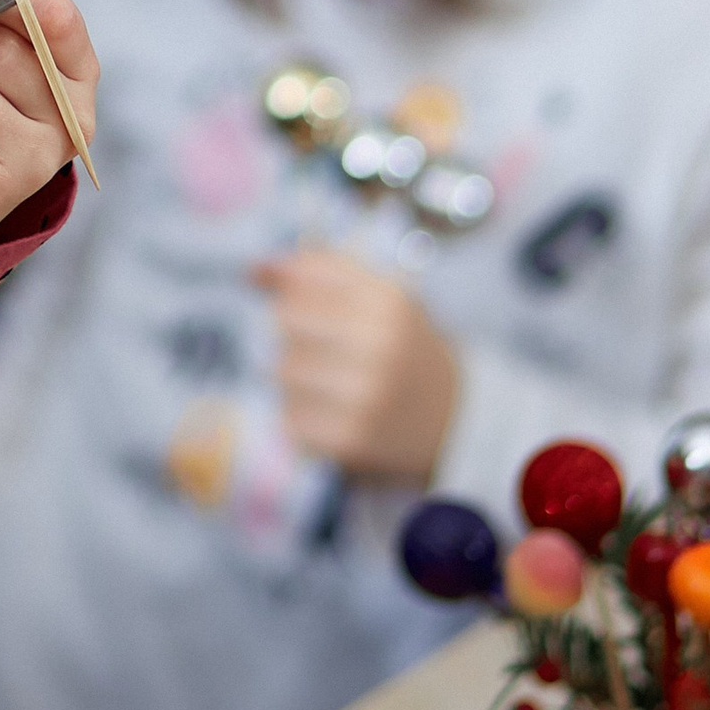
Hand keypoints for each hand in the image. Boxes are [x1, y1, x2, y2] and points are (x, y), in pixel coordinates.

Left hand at [253, 246, 459, 482]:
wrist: (456, 416)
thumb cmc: (403, 345)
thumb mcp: (379, 295)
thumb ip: (317, 272)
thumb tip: (253, 269)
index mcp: (386, 301)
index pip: (301, 278)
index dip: (292, 290)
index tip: (304, 303)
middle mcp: (378, 345)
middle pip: (284, 321)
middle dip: (293, 332)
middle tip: (322, 347)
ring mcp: (364, 395)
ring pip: (282, 370)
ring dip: (294, 376)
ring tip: (329, 382)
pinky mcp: (349, 439)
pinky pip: (289, 417)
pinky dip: (300, 415)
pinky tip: (331, 413)